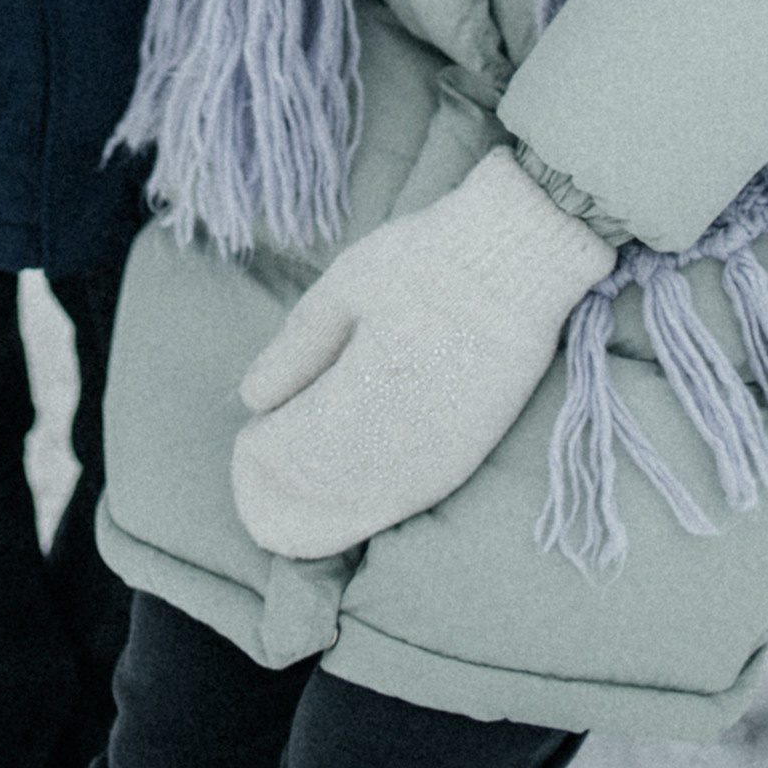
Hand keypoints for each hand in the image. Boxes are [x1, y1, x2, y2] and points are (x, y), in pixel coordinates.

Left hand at [230, 149, 614, 561]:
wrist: (519, 262)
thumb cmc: (426, 260)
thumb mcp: (347, 284)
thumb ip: (298, 347)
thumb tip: (253, 399)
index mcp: (365, 392)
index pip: (295, 452)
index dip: (262, 455)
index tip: (249, 438)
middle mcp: (401, 441)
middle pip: (325, 490)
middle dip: (285, 487)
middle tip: (260, 465)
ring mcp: (438, 457)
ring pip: (364, 506)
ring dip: (321, 506)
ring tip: (293, 488)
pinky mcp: (465, 457)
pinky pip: (404, 499)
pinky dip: (364, 504)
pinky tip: (346, 495)